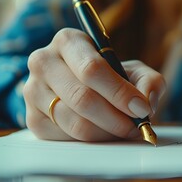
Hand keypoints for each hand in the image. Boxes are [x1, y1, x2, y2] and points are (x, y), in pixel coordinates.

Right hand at [23, 28, 165, 140]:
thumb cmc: (110, 77)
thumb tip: (146, 101)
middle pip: (82, 98)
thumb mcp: (134, 71)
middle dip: (116, 118)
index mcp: (67, 41)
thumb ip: (149, 81)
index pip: (91, 69)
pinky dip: (90, 140)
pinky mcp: (32, 118)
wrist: (84, 88)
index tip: (141, 108)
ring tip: (124, 131)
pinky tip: (103, 133)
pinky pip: (65, 137)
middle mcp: (43, 61)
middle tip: (136, 127)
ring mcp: (32, 90)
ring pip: (74, 122)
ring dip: (106, 132)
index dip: (119, 92)